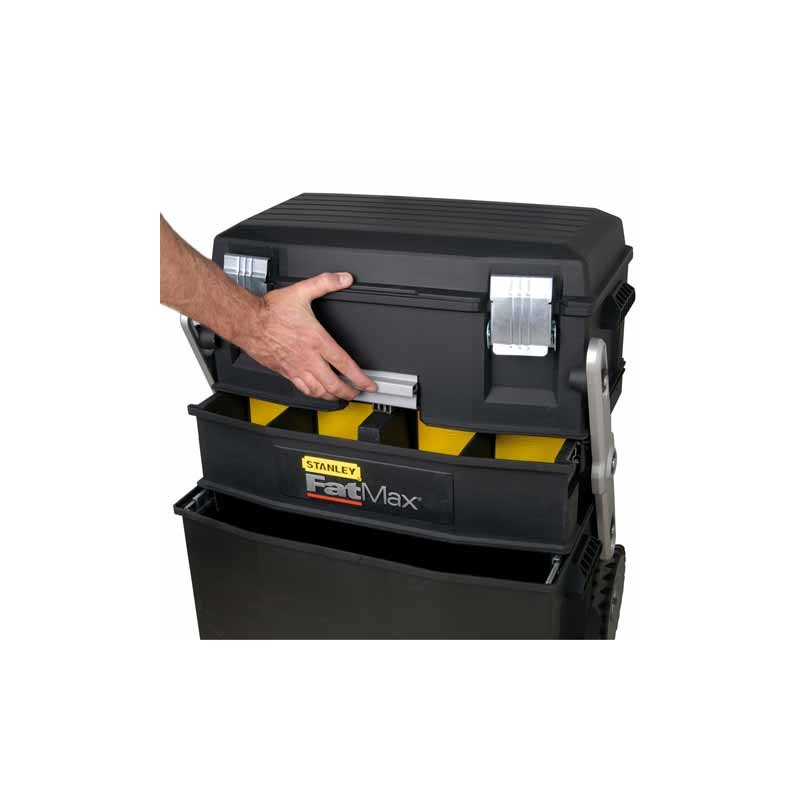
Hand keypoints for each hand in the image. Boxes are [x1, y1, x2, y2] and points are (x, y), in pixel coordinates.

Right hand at [240, 272, 376, 400]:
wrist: (247, 321)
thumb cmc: (270, 310)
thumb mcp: (301, 291)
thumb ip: (325, 283)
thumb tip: (344, 278)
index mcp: (316, 340)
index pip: (344, 365)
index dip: (360, 378)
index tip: (369, 384)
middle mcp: (308, 357)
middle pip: (334, 384)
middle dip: (349, 392)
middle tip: (357, 393)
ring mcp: (296, 367)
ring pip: (318, 390)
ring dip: (333, 396)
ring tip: (341, 396)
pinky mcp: (285, 371)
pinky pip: (303, 388)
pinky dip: (314, 394)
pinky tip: (318, 393)